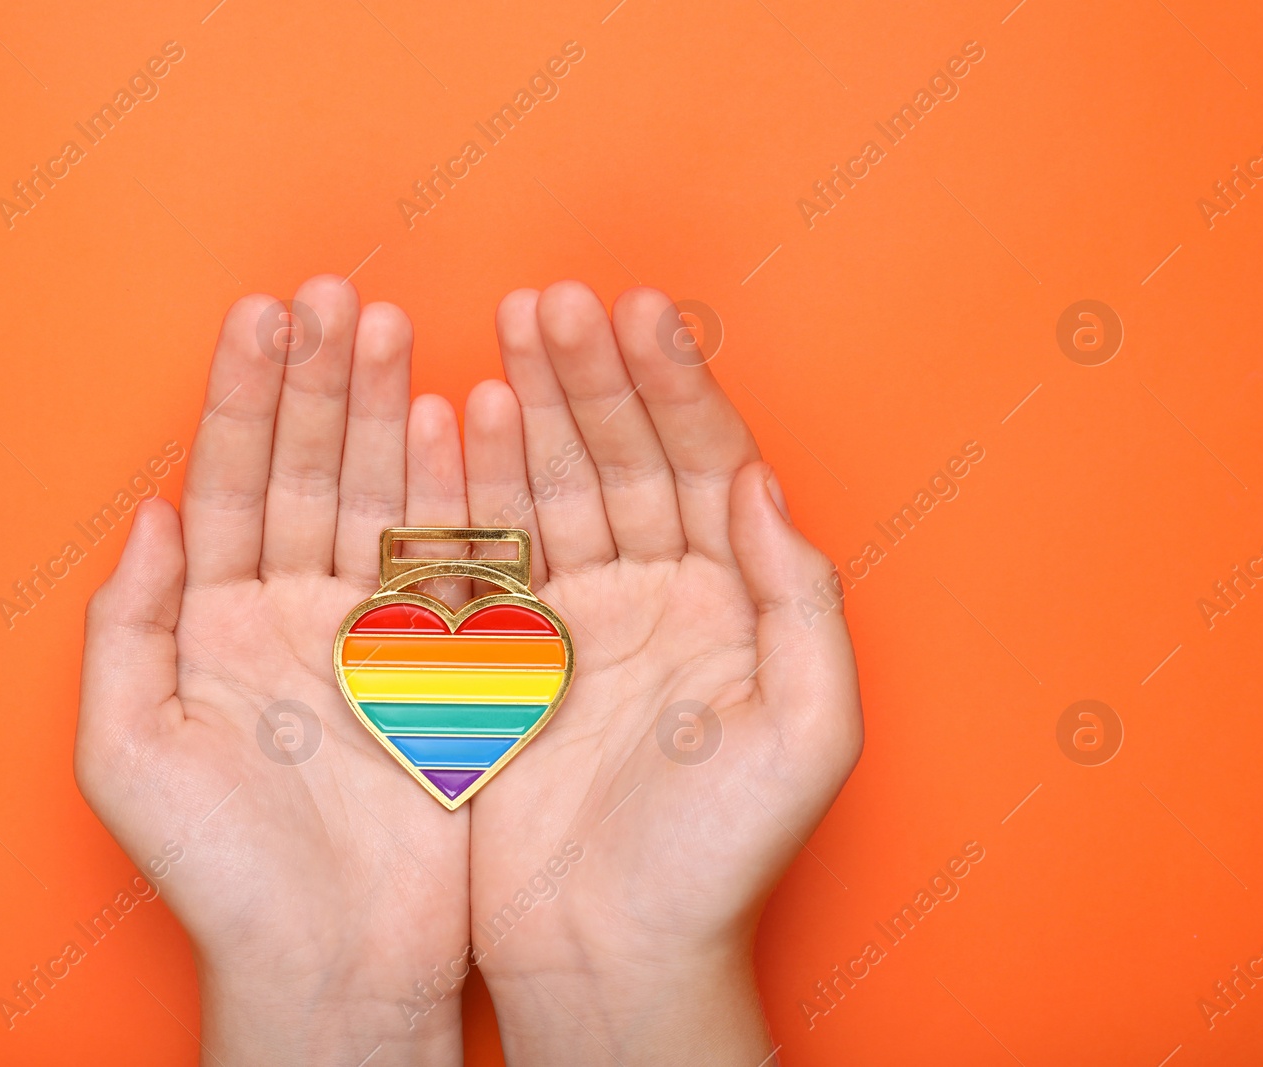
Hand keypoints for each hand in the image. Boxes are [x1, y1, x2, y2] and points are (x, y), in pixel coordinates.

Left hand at [75, 277, 473, 1064]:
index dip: (242, 399)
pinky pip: (450, 560)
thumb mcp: (130, 751)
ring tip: (392, 330)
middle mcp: (294, 614)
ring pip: (379, 498)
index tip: (263, 316)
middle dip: (319, 382)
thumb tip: (149, 512)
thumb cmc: (221, 873)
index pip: (226, 484)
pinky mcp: (444, 664)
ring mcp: (374, 632)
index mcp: (215, 626)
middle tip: (339, 297)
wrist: (335, 962)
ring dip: (385, 414)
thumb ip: (128, 625)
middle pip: (306, 471)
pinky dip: (456, 491)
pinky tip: (456, 421)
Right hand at [461, 283, 862, 1064]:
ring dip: (532, 410)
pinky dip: (474, 485)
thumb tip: (763, 485)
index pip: (704, 467)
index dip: (674, 387)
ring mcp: (577, 622)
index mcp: (731, 605)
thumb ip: (801, 601)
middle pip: (623, 459)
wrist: (612, 953)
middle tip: (548, 302)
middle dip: (589, 377)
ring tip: (507, 332)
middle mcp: (656, 598)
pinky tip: (458, 419)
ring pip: (554, 488)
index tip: (636, 313)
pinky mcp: (507, 656)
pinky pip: (490, 551)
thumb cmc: (717, 859)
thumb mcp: (804, 732)